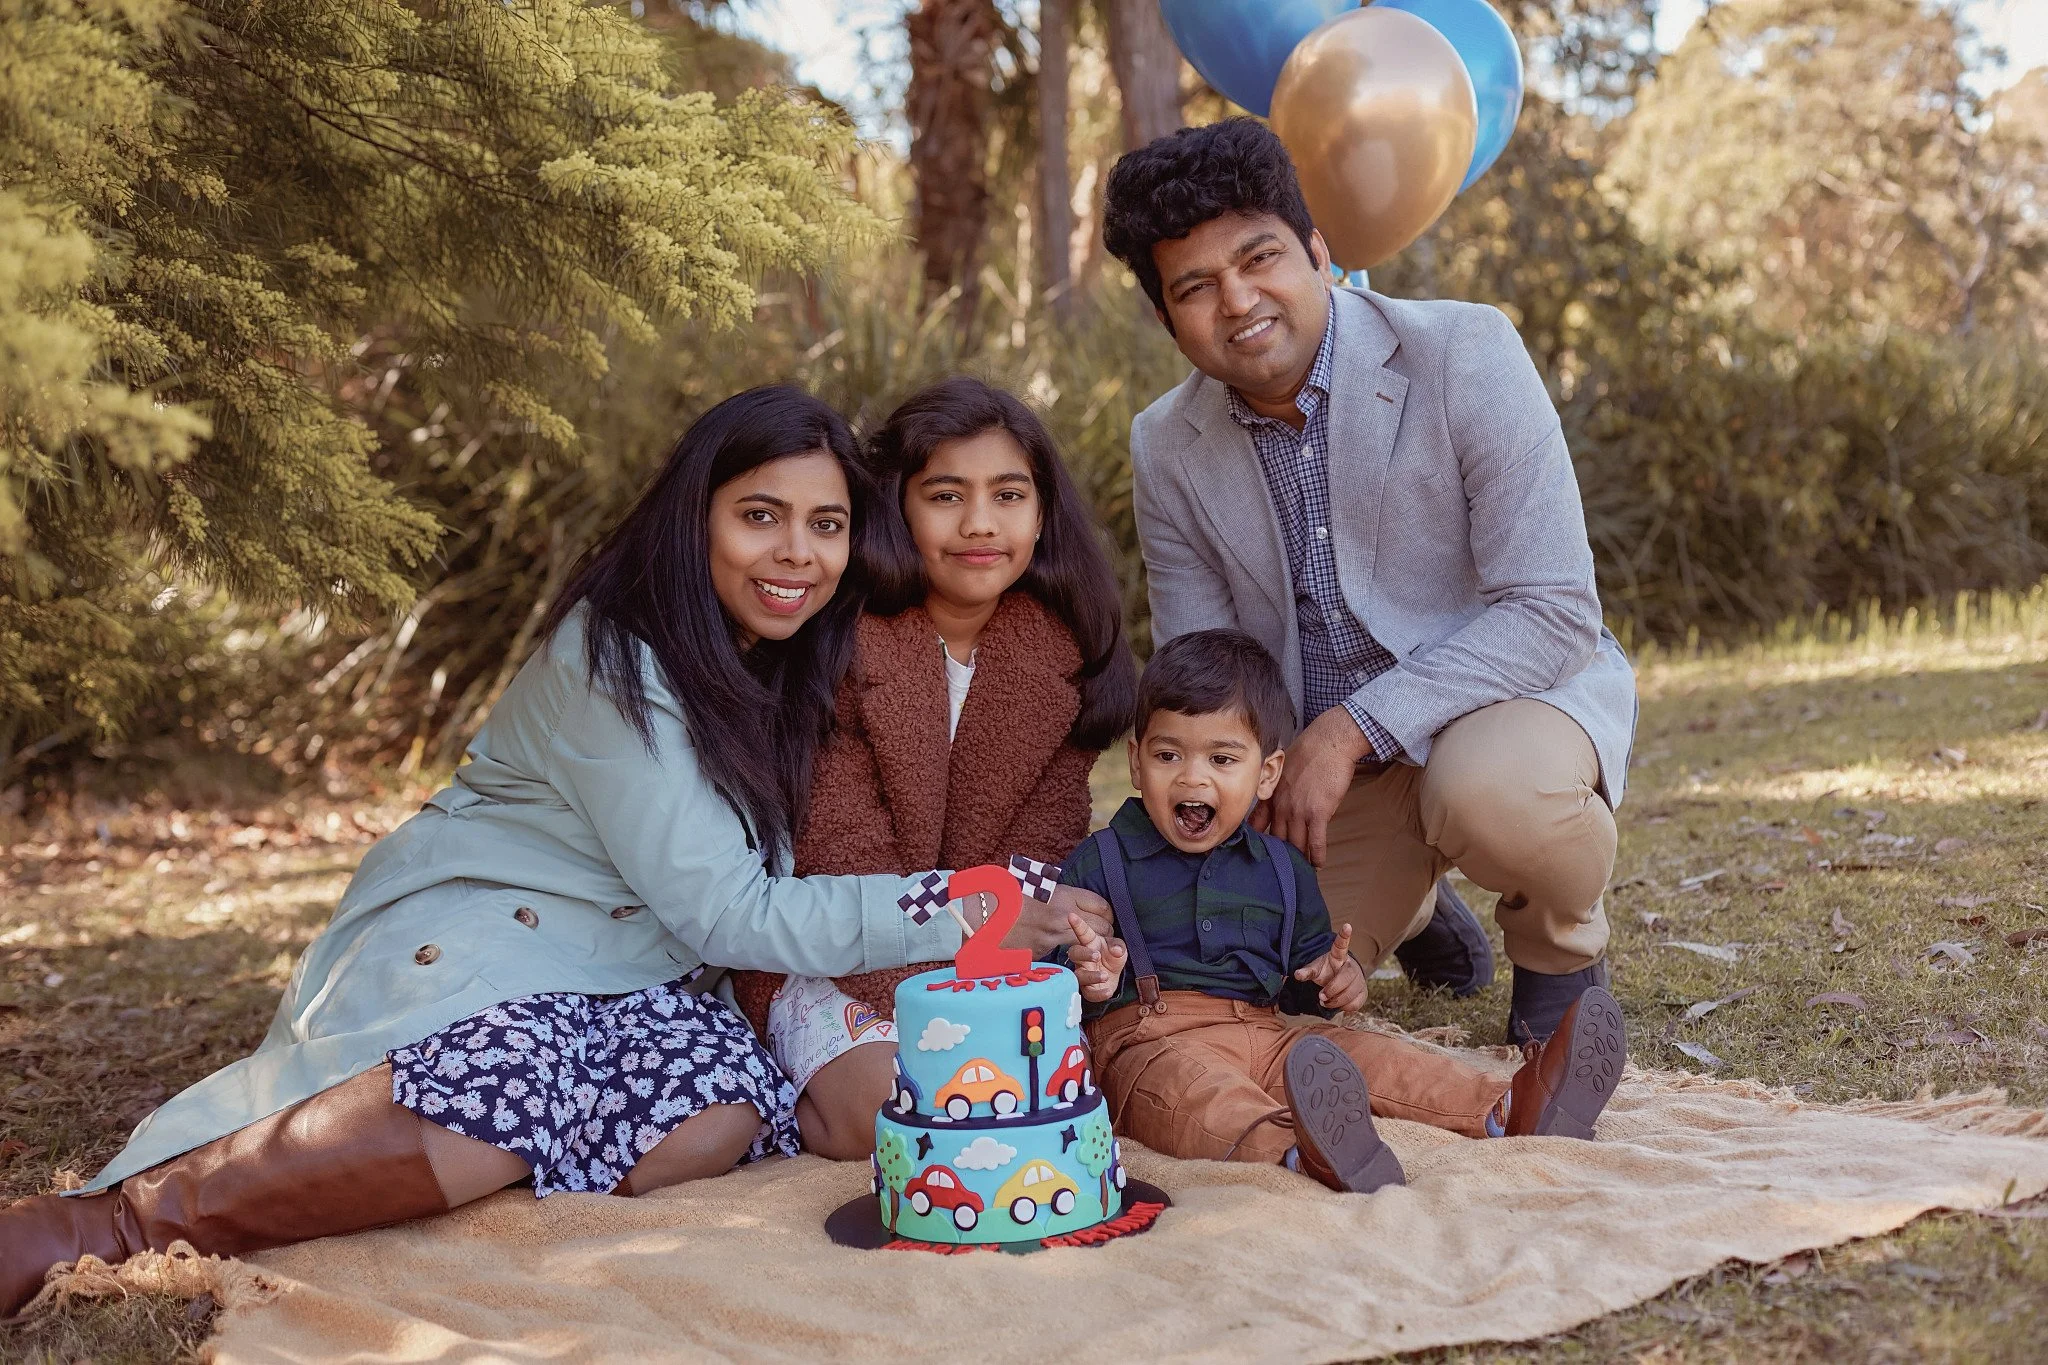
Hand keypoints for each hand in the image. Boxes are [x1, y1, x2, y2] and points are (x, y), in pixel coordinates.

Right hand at [1003, 883, 1111, 955]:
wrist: (985, 914)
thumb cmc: (1011, 895)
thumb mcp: (1039, 885)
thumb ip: (1061, 893)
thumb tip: (1077, 899)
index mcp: (1064, 895)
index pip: (1102, 905)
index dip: (1107, 912)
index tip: (1105, 915)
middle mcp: (1064, 916)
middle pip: (1102, 926)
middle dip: (1105, 930)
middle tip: (1101, 931)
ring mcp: (1055, 936)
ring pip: (1090, 944)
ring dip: (1093, 944)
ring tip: (1089, 943)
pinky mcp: (1045, 951)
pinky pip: (1067, 952)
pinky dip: (1071, 952)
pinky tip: (1068, 950)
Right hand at [1066, 912, 1129, 1002]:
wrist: (1114, 978)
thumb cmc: (1112, 958)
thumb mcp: (1119, 949)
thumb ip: (1118, 947)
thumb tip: (1116, 950)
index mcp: (1090, 943)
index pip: (1082, 932)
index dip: (1077, 924)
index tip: (1071, 915)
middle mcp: (1083, 959)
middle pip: (1074, 953)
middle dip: (1083, 954)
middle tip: (1096, 955)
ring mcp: (1084, 974)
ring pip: (1079, 975)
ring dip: (1091, 976)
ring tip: (1104, 975)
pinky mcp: (1088, 990)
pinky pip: (1089, 993)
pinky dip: (1099, 994)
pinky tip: (1107, 991)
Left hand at [1252, 706, 1370, 865]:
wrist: (1329, 743)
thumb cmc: (1308, 752)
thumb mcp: (1281, 767)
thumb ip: (1275, 786)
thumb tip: (1274, 797)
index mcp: (1271, 796)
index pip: (1257, 825)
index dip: (1258, 842)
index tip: (1259, 854)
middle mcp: (1281, 806)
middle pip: (1278, 839)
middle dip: (1280, 855)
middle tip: (1283, 868)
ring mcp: (1299, 811)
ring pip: (1296, 844)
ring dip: (1300, 859)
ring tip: (1302, 870)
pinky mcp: (1319, 813)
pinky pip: (1316, 842)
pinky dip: (1317, 856)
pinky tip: (1318, 864)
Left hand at [1293, 923, 1367, 1011]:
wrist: (1339, 980)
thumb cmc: (1326, 972)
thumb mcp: (1315, 969)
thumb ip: (1307, 971)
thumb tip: (1297, 974)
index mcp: (1338, 957)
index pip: (1341, 945)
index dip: (1344, 936)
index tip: (1347, 925)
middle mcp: (1351, 966)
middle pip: (1347, 976)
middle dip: (1333, 989)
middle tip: (1321, 996)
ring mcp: (1359, 979)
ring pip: (1352, 991)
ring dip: (1337, 1001)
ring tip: (1326, 1002)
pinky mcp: (1363, 991)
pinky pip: (1357, 1002)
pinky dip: (1345, 1007)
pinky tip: (1337, 1005)